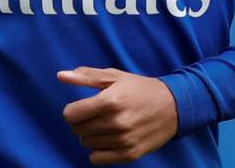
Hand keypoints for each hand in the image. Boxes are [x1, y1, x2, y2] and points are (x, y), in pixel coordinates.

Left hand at [57, 66, 178, 164]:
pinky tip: (108, 140)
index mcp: (110, 101)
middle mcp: (116, 123)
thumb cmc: (140, 88)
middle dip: (82, 122)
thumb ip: (86, 76)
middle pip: (77, 130)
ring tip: (106, 125)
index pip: (70, 115)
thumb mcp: (114, 76)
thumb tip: (60, 76)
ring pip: (86, 144)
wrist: (173, 106)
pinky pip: (97, 159)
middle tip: (96, 115)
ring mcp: (123, 140)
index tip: (83, 107)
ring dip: (91, 135)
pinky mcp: (130, 154)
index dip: (73, 110)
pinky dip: (98, 151)